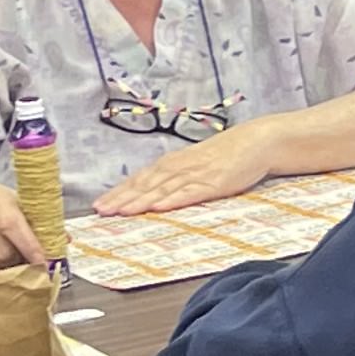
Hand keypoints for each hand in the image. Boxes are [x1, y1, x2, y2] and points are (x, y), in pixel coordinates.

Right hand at [0, 180, 48, 272]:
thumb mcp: (12, 200)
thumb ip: (37, 219)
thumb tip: (64, 239)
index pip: (13, 227)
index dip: (31, 247)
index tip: (44, 263)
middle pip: (1, 252)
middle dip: (17, 260)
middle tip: (25, 259)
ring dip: (2, 269)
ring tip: (7, 259)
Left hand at [97, 128, 275, 214]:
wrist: (255, 142)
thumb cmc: (225, 155)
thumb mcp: (195, 163)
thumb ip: (175, 177)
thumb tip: (152, 194)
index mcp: (172, 163)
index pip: (139, 179)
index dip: (118, 192)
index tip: (99, 205)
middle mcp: (179, 167)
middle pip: (145, 185)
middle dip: (121, 199)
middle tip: (101, 212)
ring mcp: (196, 175)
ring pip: (162, 190)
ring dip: (140, 201)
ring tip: (122, 212)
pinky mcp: (213, 183)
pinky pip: (189, 193)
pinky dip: (172, 200)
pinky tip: (159, 208)